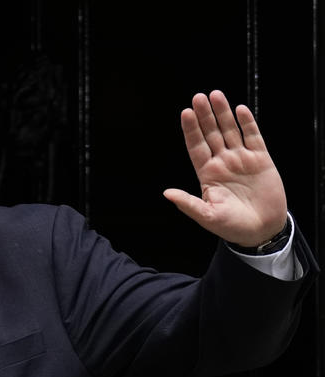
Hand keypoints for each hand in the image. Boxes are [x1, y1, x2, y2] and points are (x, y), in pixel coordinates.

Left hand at [164, 90, 287, 246]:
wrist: (261, 230)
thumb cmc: (231, 226)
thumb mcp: (207, 216)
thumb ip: (188, 204)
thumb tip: (167, 194)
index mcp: (207, 174)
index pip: (196, 146)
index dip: (191, 130)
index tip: (185, 113)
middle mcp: (222, 162)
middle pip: (211, 134)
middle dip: (205, 116)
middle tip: (198, 97)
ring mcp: (241, 159)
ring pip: (230, 130)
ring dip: (223, 113)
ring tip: (216, 95)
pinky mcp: (261, 160)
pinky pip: (253, 137)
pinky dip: (247, 123)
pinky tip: (240, 109)